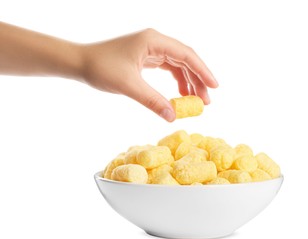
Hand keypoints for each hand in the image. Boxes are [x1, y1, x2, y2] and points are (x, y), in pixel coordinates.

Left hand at [79, 29, 217, 121]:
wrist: (80, 62)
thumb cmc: (100, 67)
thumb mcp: (128, 85)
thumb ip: (152, 101)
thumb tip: (172, 117)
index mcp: (153, 41)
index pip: (186, 55)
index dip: (202, 71)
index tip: (215, 86)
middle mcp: (154, 42)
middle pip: (185, 59)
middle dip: (197, 80)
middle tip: (206, 101)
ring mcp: (150, 49)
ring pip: (177, 64)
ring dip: (188, 81)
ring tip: (196, 100)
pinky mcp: (146, 58)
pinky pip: (167, 68)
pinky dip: (176, 80)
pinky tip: (180, 93)